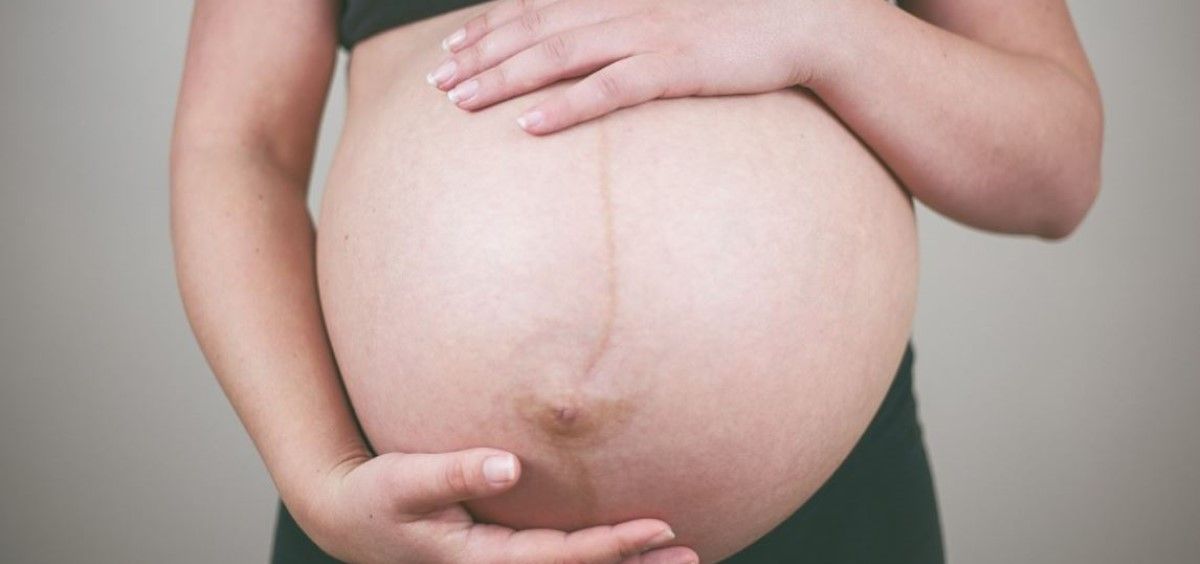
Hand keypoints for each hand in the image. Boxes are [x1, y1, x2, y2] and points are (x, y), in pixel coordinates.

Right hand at [295, 449, 697, 563]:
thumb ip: (454, 472)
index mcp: (478, 562)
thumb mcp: (405, 481)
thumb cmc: (377, 495)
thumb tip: (508, 466)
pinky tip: (628, 551)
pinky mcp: (500, 558)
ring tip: (679, 557)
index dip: (611, 546)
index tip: (658, 526)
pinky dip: (597, 560)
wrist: (350, 520)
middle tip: (691, 554)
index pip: (559, 560)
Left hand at [426, 0, 832, 133]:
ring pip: (556, 56)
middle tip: (436, 82)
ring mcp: (647, 37)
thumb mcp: (673, 16)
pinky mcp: (674, 68)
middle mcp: (622, 10)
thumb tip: (596, 52)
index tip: (450, 49)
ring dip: (502, 79)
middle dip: (478, 55)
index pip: (537, 7)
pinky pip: (608, 90)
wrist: (805, 18)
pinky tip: (527, 127)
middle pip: (532, 31)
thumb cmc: (740, 22)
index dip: (488, 27)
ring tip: (459, 102)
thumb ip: (629, 27)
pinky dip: (565, 108)